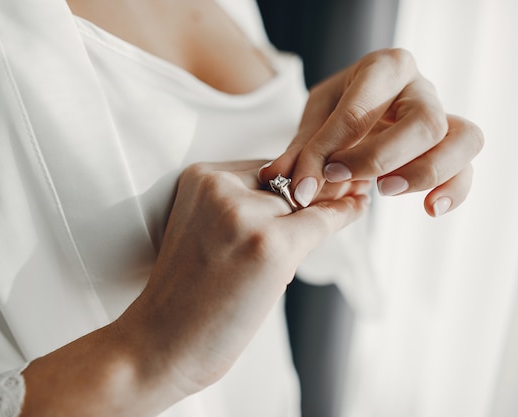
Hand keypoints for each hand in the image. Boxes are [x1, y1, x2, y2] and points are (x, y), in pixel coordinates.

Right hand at [21, 161, 368, 416]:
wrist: (161, 344)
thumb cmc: (184, 295)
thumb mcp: (205, 228)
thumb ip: (244, 204)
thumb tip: (307, 191)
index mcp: (200, 177)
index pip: (265, 169)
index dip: (285, 191)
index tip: (301, 203)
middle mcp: (221, 187)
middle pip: (287, 185)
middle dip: (295, 212)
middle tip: (272, 250)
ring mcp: (245, 214)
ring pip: (305, 202)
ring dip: (306, 227)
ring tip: (266, 267)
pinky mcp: (271, 243)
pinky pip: (322, 220)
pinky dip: (343, 214)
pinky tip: (357, 206)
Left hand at [259, 48, 483, 216]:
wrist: (365, 107)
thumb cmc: (340, 109)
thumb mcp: (315, 121)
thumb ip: (300, 150)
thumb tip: (278, 177)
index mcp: (383, 68)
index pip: (360, 109)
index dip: (331, 149)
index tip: (307, 182)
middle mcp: (420, 87)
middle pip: (425, 122)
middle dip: (381, 159)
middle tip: (343, 179)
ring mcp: (443, 114)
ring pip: (463, 139)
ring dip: (425, 172)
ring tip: (385, 191)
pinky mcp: (452, 144)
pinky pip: (467, 167)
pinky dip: (454, 190)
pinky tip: (430, 209)